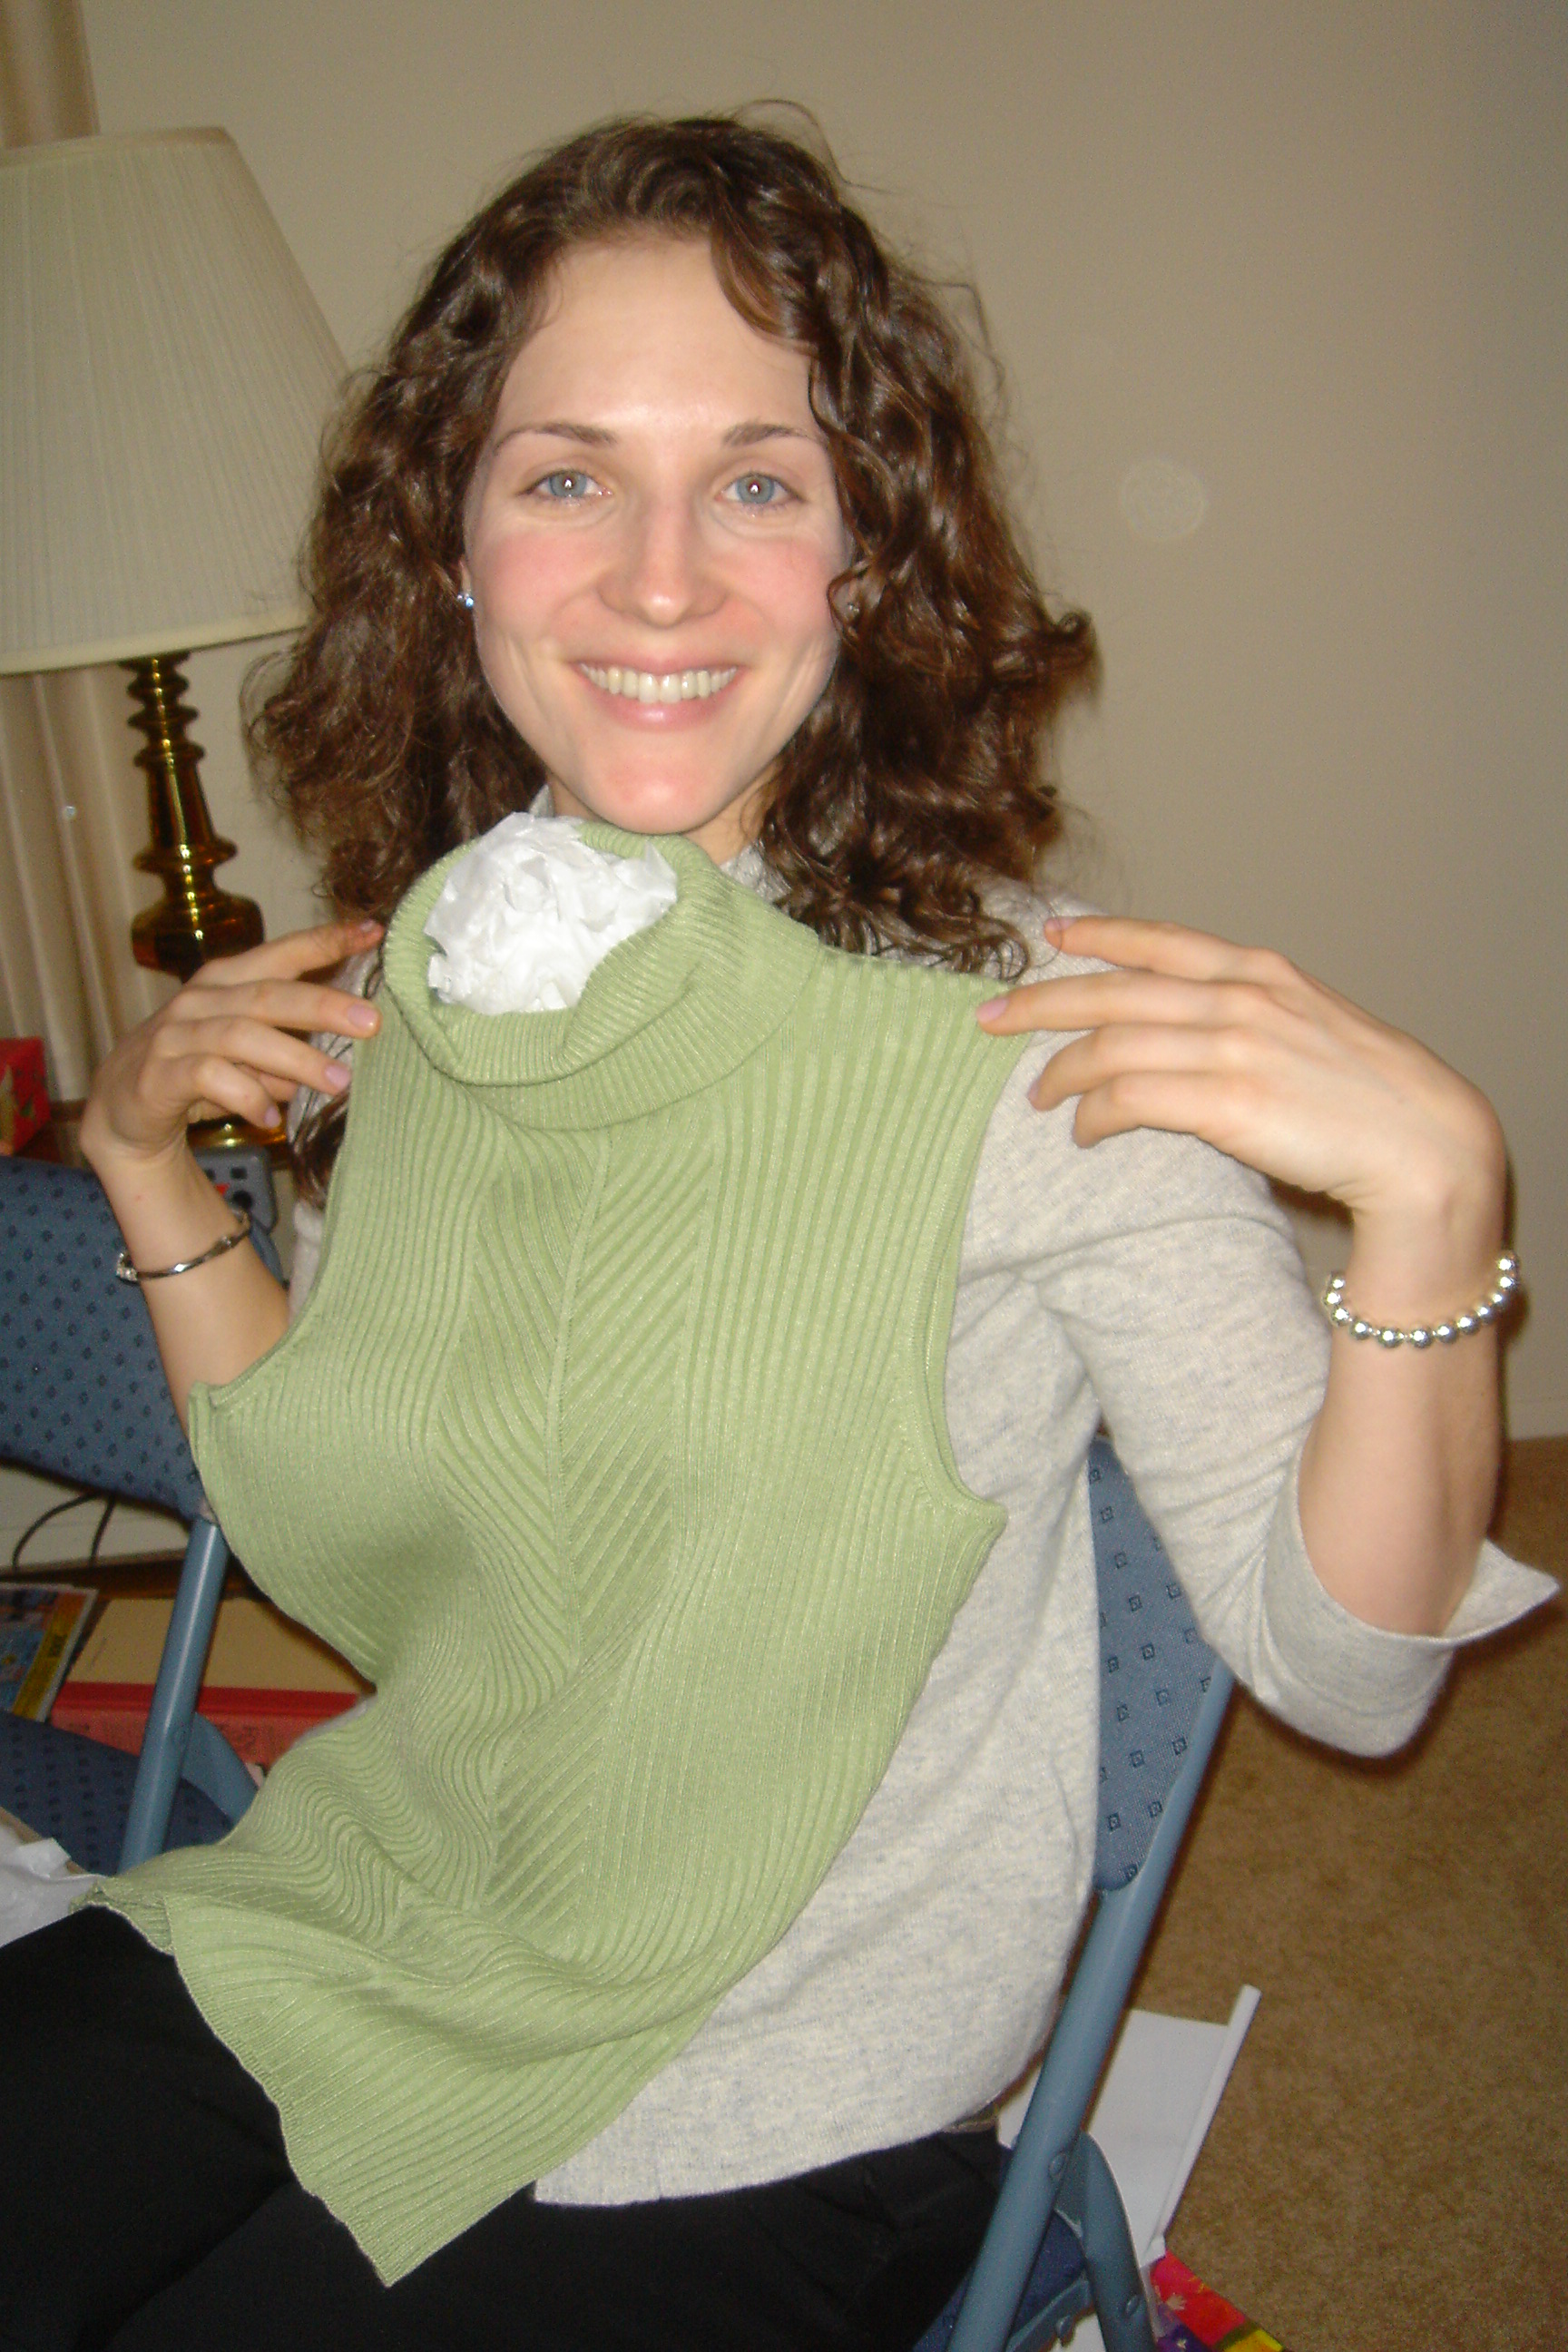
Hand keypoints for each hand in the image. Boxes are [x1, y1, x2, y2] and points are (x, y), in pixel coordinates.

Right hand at [81, 921, 382, 1174]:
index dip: (325, 941)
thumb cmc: (196, 1069)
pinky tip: (272, 1117)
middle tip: (372, 1022)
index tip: (373, 932)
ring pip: (242, 1036)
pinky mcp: (158, 1073)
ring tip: (338, 1082)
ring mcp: (175, 1034)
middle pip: (267, 994)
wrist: (123, 1107)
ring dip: (295, 1059)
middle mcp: (201, 1000)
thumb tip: (338, 1066)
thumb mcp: (248, 1054)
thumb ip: (288, 1050)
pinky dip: (247, 1096)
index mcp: (226, 982)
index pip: (280, 954)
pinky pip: (209, 1078)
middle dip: (323, 1005)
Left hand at [977, 915, 1505, 1302]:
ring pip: (1109, 1047)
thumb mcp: (1314, 1027)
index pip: (1159, 941)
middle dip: (1038, 1002)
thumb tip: (1198, 1032)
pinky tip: (1084, 1134)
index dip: (1097, 936)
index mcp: (1261, 972)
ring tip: (1038, 1097)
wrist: (1425, 1144)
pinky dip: (1094, 1117)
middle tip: (987, 1019)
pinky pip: (1130, 1101)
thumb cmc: (1374, 1098)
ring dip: (1060, 1074)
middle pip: (1111, 990)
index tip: (1049, 936)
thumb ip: (1254, 1017)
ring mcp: (1232, 1048)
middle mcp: (1240, 998)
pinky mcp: (1227, 1103)